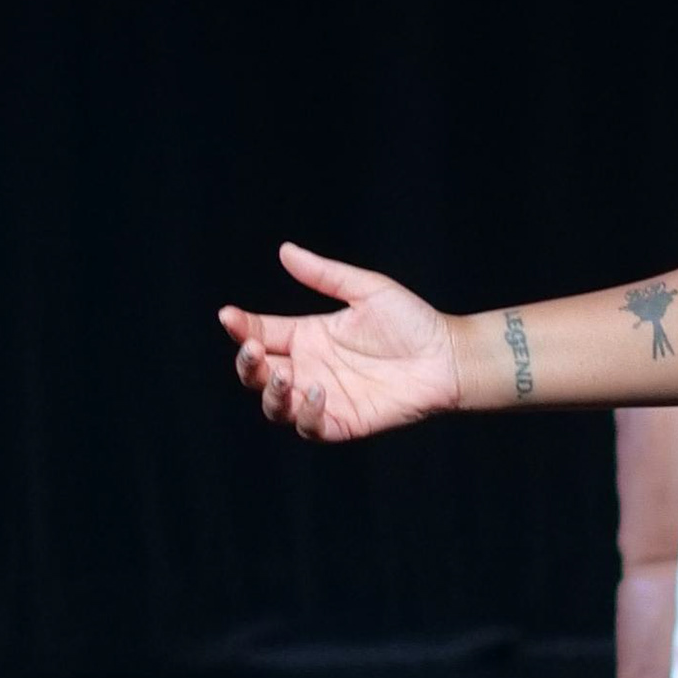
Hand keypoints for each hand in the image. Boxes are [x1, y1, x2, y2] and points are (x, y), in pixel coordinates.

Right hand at [220, 246, 463, 444]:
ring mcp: (323, 398)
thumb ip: (325, 275)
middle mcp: (309, 367)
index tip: (228, 315)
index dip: (240, 327)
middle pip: (258, 373)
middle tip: (249, 348)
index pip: (260, 334)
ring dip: (270, 392)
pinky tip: (315, 390)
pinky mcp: (343, 422)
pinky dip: (305, 413)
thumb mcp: (366, 290)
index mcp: (308, 336)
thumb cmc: (412, 322)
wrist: (449, 356)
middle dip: (246, 363)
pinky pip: (310, 427)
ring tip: (281, 374)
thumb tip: (285, 250)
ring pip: (275, 405)